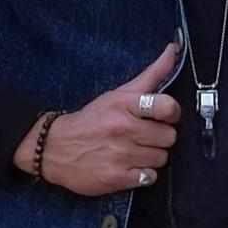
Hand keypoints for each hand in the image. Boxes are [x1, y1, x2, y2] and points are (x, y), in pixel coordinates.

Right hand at [17, 40, 182, 194]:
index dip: (171, 113)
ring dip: (151, 156)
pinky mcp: (117, 178)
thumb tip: (174, 50)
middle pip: (169, 137)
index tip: (163, 116)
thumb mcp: (118, 93)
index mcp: (125, 105)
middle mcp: (123, 129)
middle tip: (143, 136)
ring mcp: (120, 155)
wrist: (53, 147)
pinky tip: (130, 166)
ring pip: (162, 158)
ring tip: (134, 151)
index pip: (167, 107)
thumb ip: (151, 74)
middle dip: (159, 137)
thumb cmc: (90, 119)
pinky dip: (143, 174)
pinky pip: (150, 178)